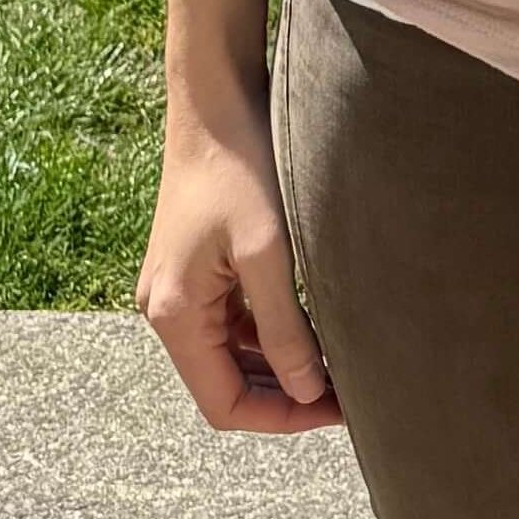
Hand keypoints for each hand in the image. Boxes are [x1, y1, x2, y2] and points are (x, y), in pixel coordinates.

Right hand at [137, 102, 342, 434]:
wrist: (216, 102)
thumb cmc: (241, 168)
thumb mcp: (269, 252)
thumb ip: (284, 327)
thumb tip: (308, 391)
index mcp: (176, 316)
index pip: (223, 404)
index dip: (281, 416)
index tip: (337, 409)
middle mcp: (168, 311)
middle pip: (226, 384)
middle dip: (286, 394)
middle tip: (351, 390)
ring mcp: (181, 290)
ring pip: (233, 355)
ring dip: (281, 365)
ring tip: (342, 362)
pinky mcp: (199, 269)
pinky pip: (234, 321)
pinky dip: (272, 333)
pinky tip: (316, 324)